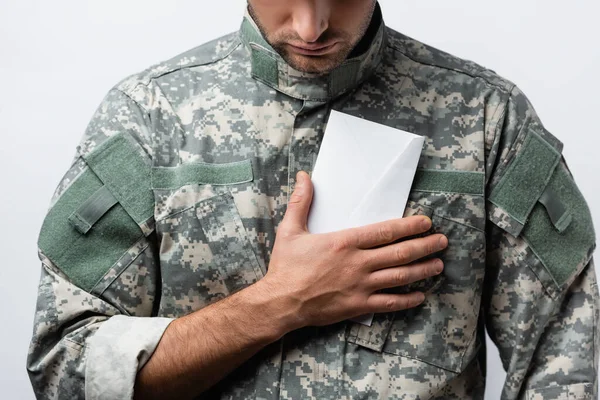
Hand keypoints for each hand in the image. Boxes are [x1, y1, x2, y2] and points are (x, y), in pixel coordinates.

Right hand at [259, 170, 447, 329]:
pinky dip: (407, 300)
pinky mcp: (358, 306)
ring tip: (439, 264)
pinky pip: (389, 303)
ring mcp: (360, 286)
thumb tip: (304, 177)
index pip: (385, 231)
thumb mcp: (290, 230)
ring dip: (422, 270)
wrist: (280, 302)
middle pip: (400, 253)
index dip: (409, 226)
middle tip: (442, 241)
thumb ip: (301, 202)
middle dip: (425, 245)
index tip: (426, 222)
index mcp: (344, 242)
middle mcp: (357, 263)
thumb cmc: (286, 266)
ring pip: (400, 277)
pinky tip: (420, 295)